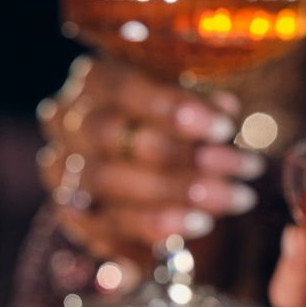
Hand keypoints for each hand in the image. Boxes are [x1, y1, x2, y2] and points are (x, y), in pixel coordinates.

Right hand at [36, 55, 264, 260]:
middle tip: (243, 167)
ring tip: (236, 197)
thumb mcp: (184, 104)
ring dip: (176, 193)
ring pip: (108, 182)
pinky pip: (107, 225)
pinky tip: (201, 223)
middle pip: (110, 135)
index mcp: (92, 80)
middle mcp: (67, 121)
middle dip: (180, 154)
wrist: (140, 174)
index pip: (121, 87)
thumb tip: (224, 108)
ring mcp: (62, 170)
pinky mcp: (72, 214)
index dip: (170, 107)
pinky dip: (156, 226)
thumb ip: (198, 105)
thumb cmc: (167, 125)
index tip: (224, 126)